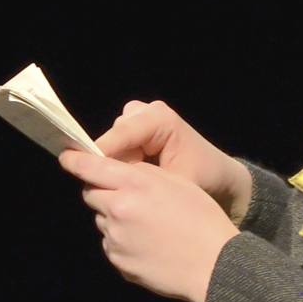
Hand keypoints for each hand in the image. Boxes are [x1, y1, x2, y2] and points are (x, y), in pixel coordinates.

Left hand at [58, 149, 239, 301]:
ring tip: (145, 224)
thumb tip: (121, 171)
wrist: (214, 265)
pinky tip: (146, 244)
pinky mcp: (118, 260)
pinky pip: (110, 243)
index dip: (74, 160)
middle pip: (91, 193)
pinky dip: (121, 240)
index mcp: (135, 185)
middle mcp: (118, 209)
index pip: (90, 167)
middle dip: (101, 190)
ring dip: (114, 217)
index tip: (66, 157)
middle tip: (124, 195)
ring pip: (102, 219)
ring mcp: (116, 238)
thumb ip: (143, 173)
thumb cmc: (202, 220)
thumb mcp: (177, 182)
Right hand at [96, 100, 253, 222]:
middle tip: (118, 189)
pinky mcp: (137, 130)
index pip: (121, 134)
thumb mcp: (175, 184)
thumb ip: (143, 181)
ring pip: (114, 142)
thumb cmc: (204, 180)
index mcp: (160, 119)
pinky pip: (118, 146)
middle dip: (113, 162)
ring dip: (119, 163)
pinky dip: (122, 163)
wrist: (222, 179)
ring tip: (133, 184)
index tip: (80, 171)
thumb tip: (111, 186)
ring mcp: (141, 119)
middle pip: (114, 137)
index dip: (101, 153)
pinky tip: (134, 178)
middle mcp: (148, 112)